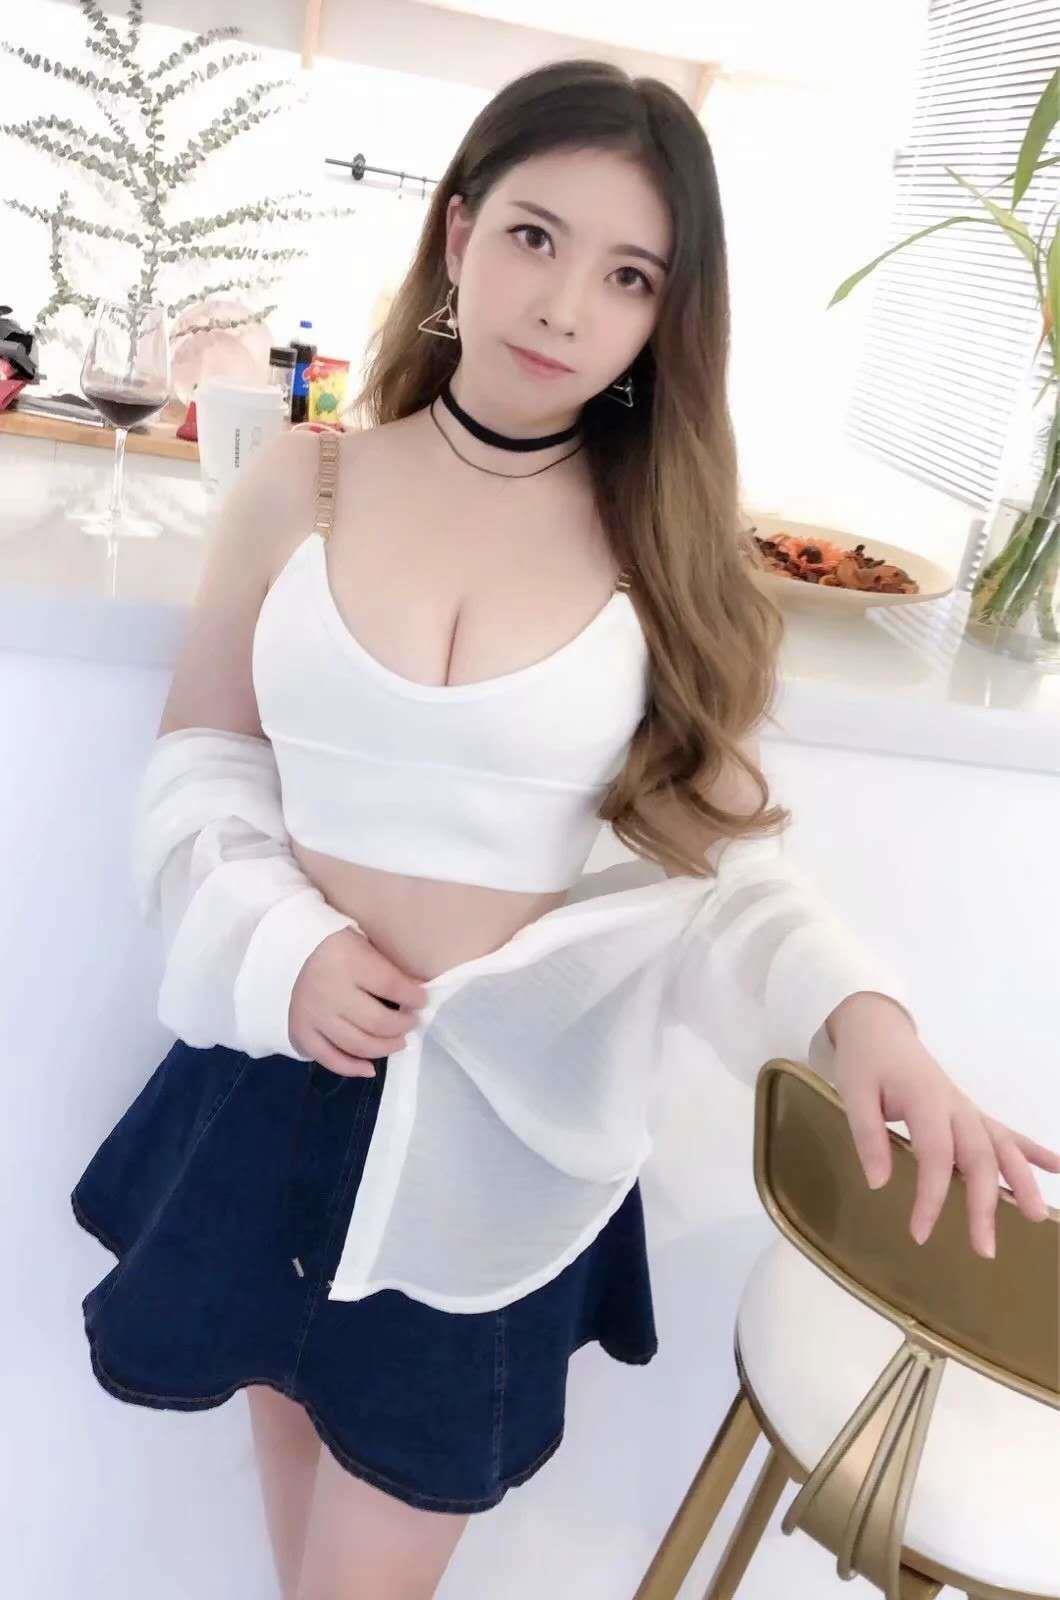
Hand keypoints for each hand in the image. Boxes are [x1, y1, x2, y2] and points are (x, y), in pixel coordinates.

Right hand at [289, 924, 429, 1076]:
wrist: (293, 955)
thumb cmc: (341, 952)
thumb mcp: (367, 948)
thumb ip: (391, 970)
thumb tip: (422, 991)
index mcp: (348, 961)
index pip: (391, 985)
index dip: (413, 997)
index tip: (423, 1001)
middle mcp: (328, 990)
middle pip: (377, 1021)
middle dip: (402, 1026)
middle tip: (411, 1023)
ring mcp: (314, 1015)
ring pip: (357, 1044)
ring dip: (385, 1048)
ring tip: (398, 1042)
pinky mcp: (302, 1033)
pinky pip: (331, 1059)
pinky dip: (353, 1068)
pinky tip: (371, 1068)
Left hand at [826, 992, 1059, 1258]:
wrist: (878, 1029)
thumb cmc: (865, 1063)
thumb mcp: (854, 1093)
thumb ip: (867, 1135)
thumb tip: (879, 1184)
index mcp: (925, 1100)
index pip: (935, 1155)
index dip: (931, 1196)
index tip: (920, 1233)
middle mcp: (955, 1106)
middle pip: (978, 1157)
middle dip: (985, 1204)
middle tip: (985, 1249)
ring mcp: (966, 1108)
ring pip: (1000, 1147)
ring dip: (1020, 1181)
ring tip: (1036, 1216)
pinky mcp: (968, 1111)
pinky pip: (1004, 1132)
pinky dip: (1031, 1150)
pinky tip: (1056, 1167)